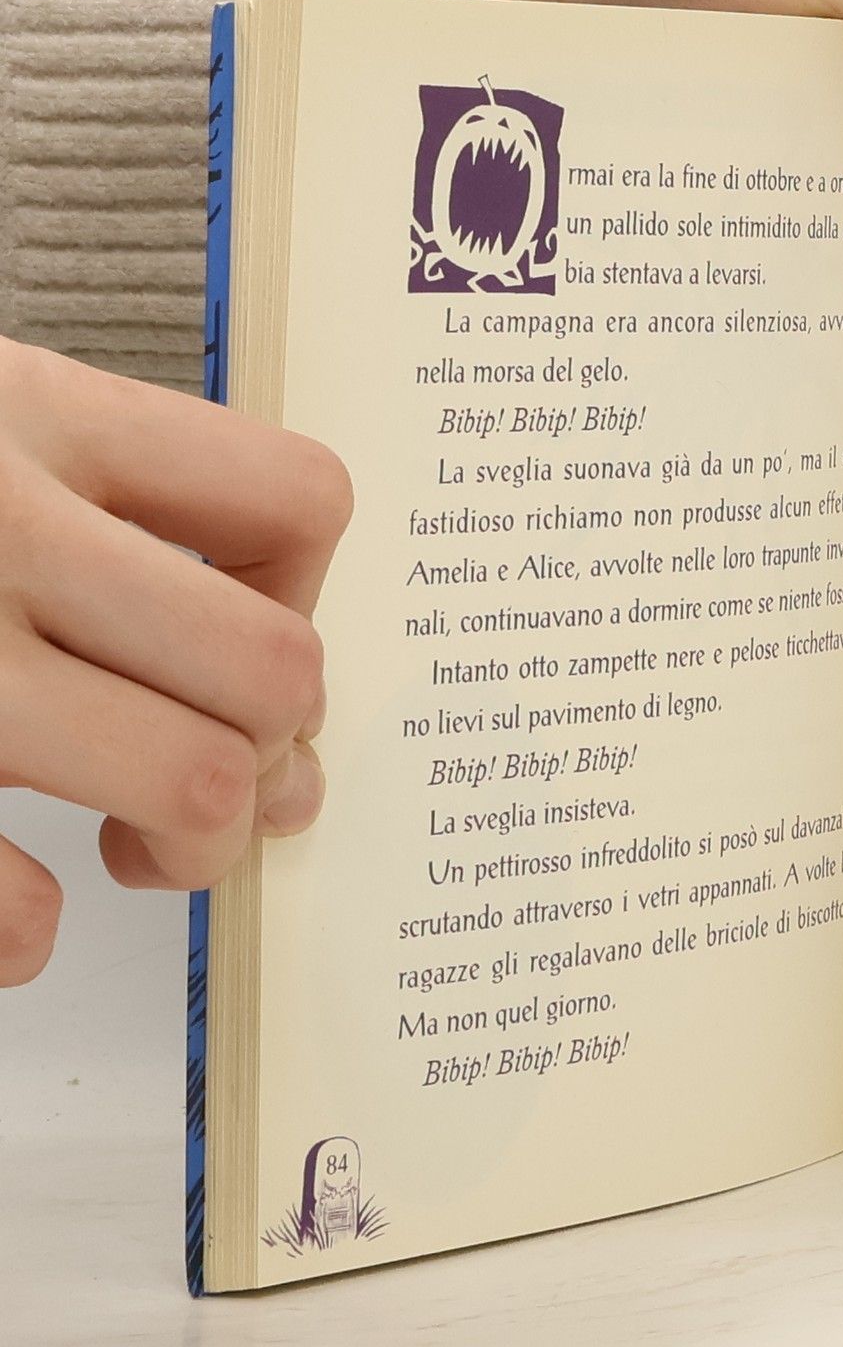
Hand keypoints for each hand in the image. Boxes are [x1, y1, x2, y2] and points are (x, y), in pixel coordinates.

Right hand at [0, 341, 351, 984]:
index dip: (308, 589)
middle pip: (275, 663)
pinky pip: (3, 901)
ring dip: (193, 841)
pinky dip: (30, 930)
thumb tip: (299, 773)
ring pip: (191, 778)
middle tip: (214, 775)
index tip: (247, 621)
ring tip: (136, 843)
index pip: (300, 497)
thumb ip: (131, 540)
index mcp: (39, 416)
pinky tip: (27, 910)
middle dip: (269, 748)